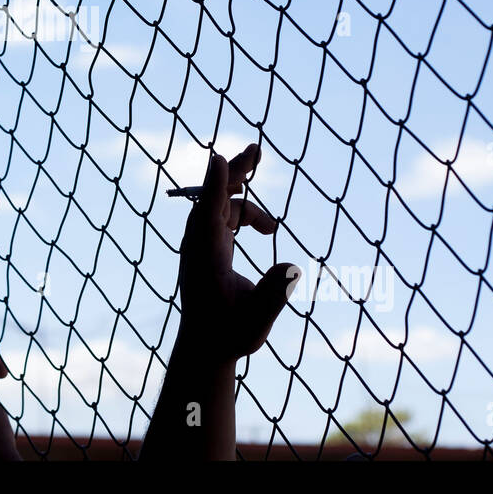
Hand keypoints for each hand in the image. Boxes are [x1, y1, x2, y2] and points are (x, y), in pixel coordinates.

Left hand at [177, 146, 297, 364]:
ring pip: (222, 206)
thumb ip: (274, 294)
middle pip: (215, 198)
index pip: (209, 214)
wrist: (207, 345)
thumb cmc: (230, 335)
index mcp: (207, 258)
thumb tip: (292, 267)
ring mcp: (203, 243)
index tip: (219, 158)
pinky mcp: (209, 246)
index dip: (215, 186)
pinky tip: (267, 227)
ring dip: (249, 206)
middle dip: (237, 172)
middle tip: (256, 149)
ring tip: (273, 228)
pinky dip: (245, 215)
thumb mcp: (257, 322)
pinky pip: (224, 216)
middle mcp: (200, 245)